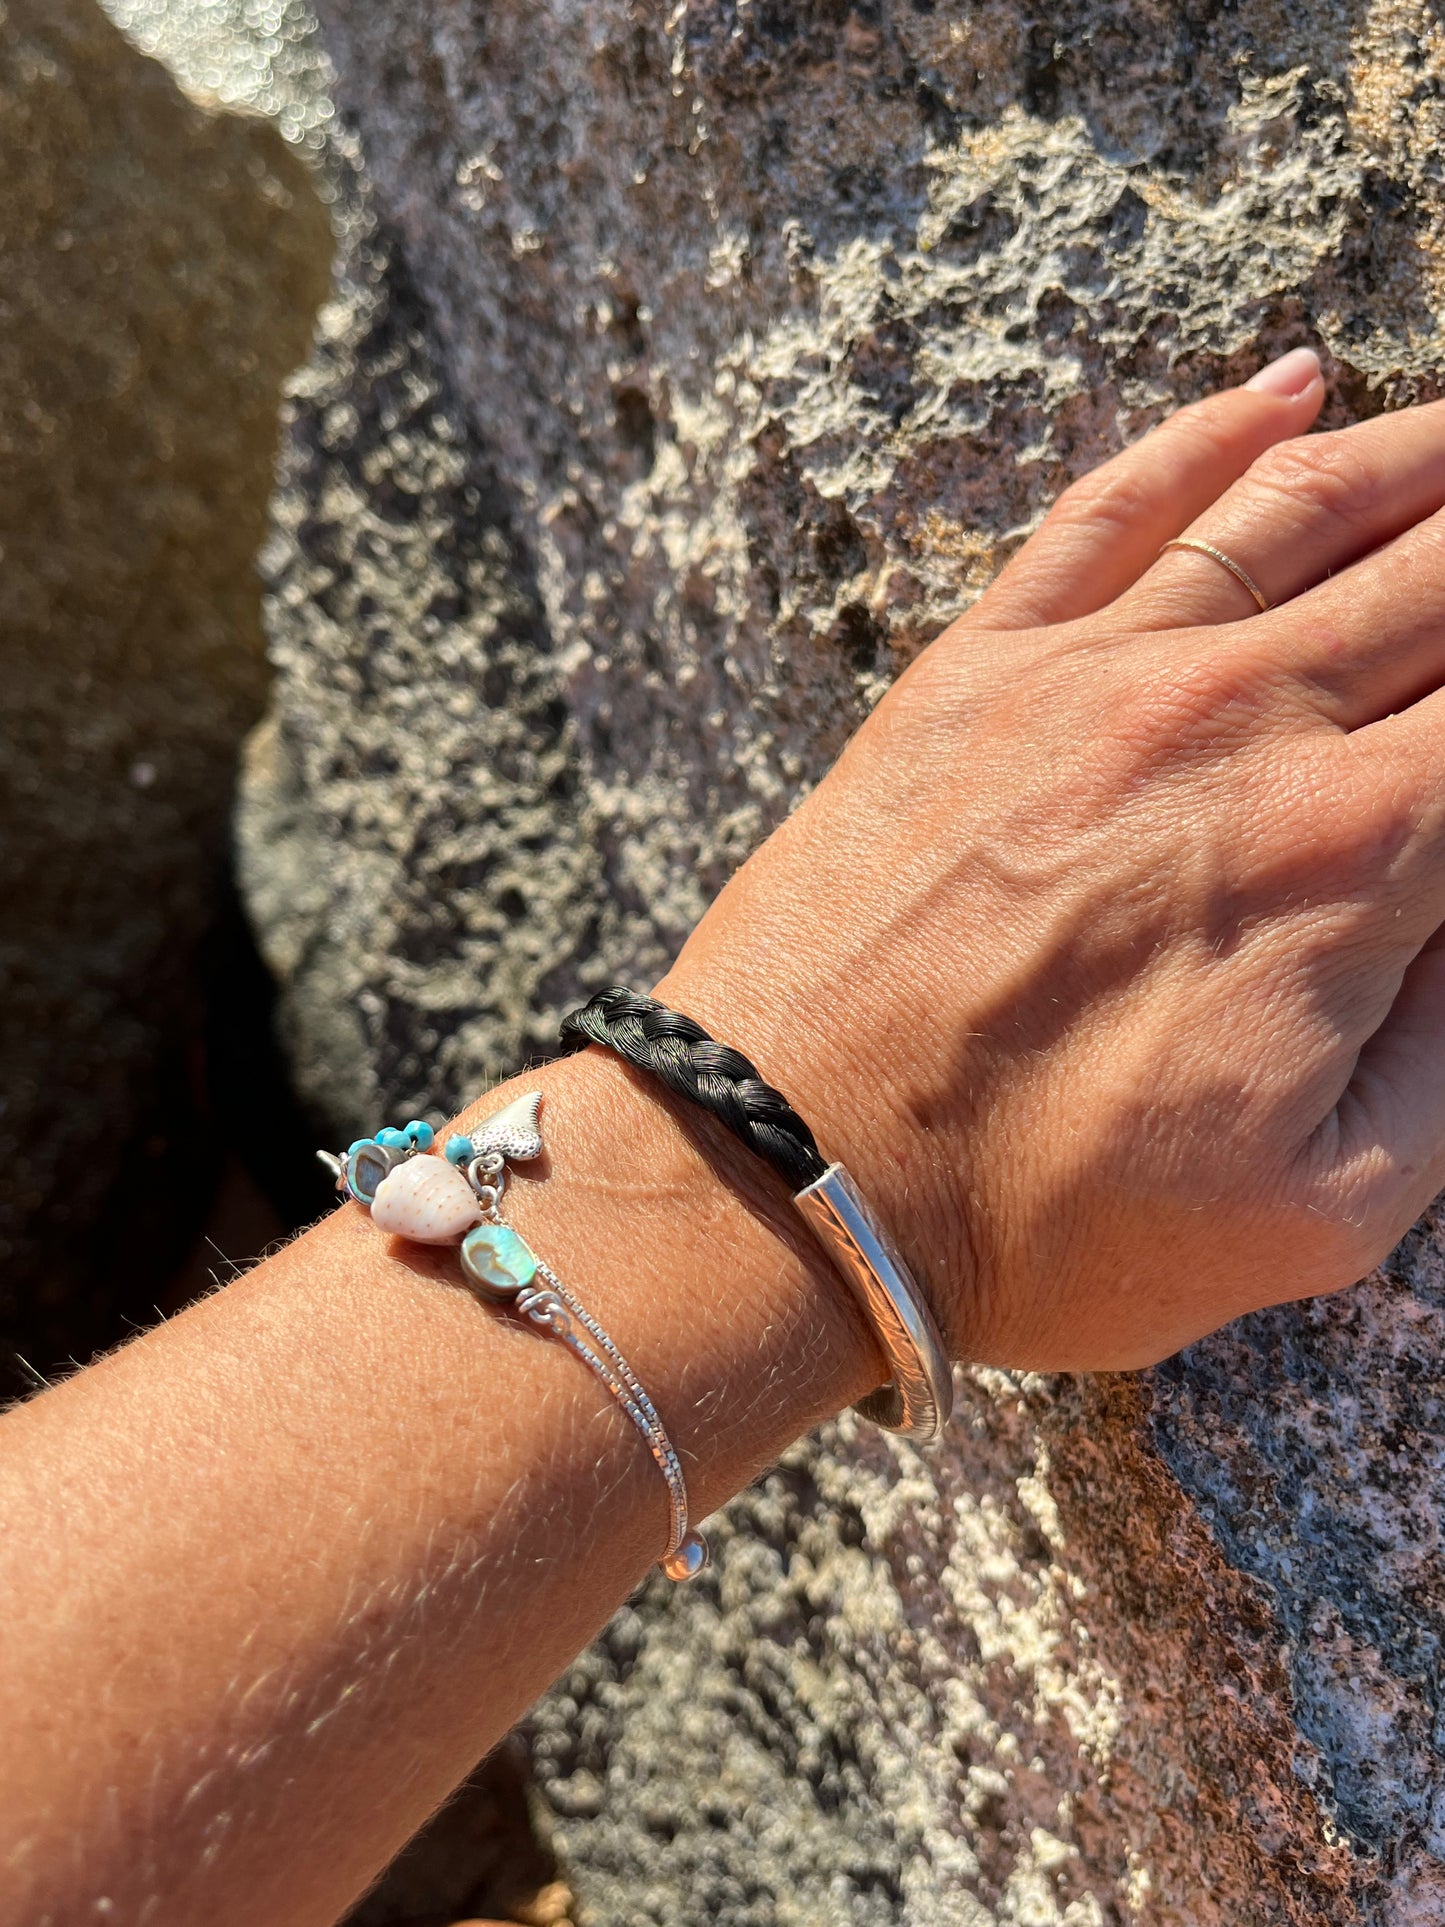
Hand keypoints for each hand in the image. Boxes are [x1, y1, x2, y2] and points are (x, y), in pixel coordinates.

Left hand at [662, 346, 1444, 1369]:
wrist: (787, 1168)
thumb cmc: (1042, 1216)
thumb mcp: (1319, 1207)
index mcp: (1349, 858)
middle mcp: (1240, 725)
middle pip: (1440, 577)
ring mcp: (1097, 677)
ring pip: (1301, 509)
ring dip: (1424, 452)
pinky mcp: (978, 667)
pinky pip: (1114, 509)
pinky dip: (1211, 434)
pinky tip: (1287, 385)